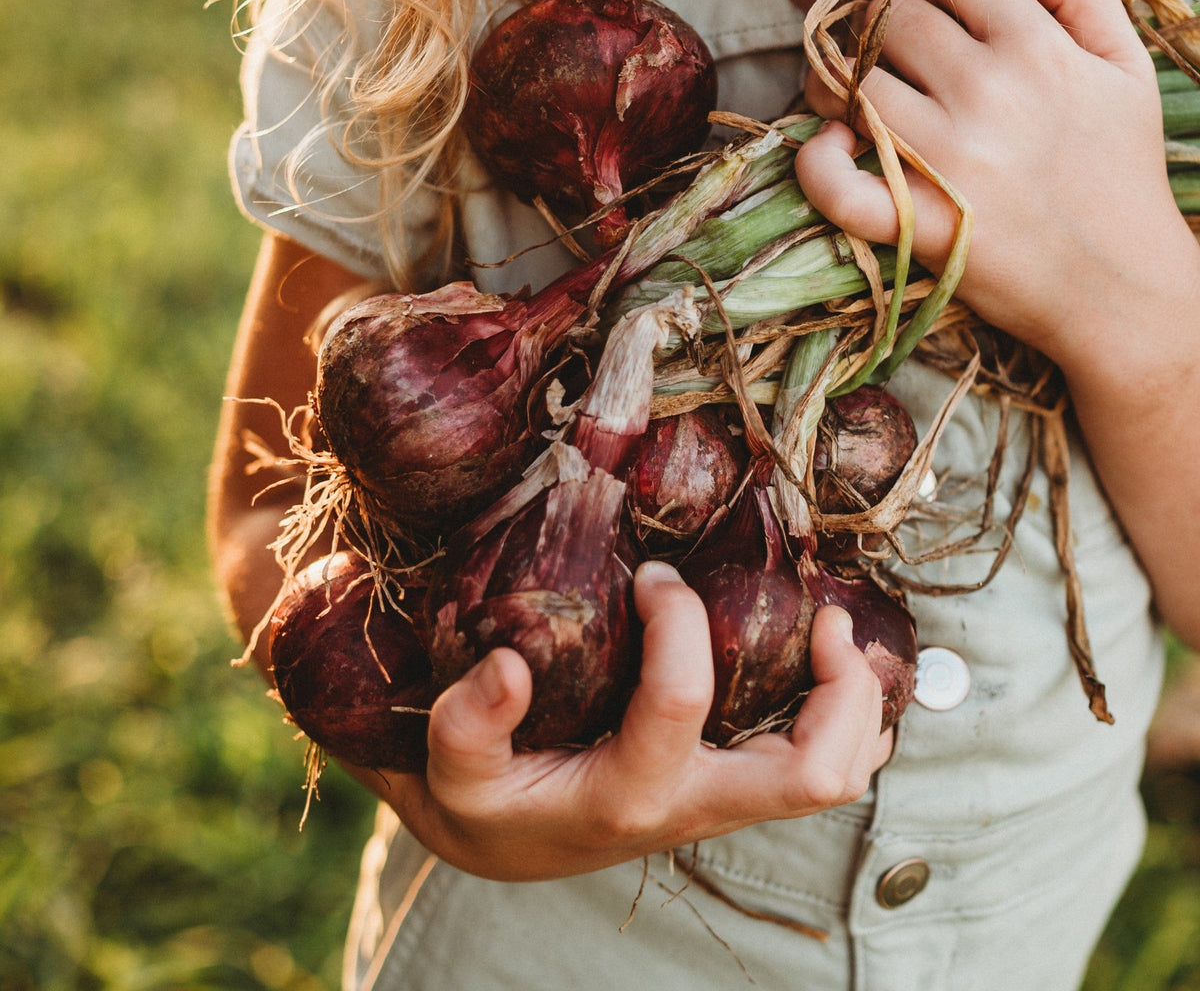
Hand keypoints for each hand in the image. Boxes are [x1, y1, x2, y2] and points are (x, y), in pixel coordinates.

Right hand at [367, 561, 892, 881]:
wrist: (507, 845)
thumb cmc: (487, 802)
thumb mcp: (454, 771)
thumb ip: (470, 722)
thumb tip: (510, 663)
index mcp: (627, 794)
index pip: (679, 701)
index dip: (674, 619)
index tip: (652, 574)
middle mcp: (693, 805)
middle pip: (813, 773)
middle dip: (841, 690)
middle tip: (825, 618)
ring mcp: (723, 804)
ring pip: (833, 777)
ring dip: (857, 706)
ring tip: (837, 631)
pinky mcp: (733, 791)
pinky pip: (819, 770)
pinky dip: (845, 723)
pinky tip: (828, 669)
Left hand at [798, 0, 1195, 378]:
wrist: (1118, 284)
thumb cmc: (1120, 173)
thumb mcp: (1127, 66)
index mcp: (1036, 46)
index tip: (943, 11)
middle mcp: (984, 92)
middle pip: (891, 17)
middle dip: (887, 27)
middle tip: (900, 61)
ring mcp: (942, 159)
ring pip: (851, 82)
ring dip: (842, 83)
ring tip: (862, 101)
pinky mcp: (913, 222)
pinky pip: (834, 184)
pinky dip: (816, 162)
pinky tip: (832, 146)